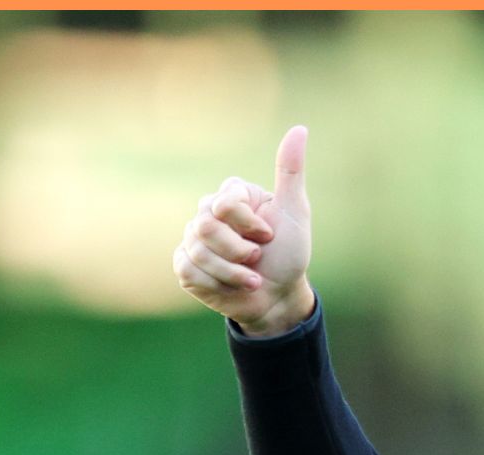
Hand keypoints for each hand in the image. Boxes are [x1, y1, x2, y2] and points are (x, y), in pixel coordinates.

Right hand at [173, 125, 314, 336]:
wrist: (278, 296)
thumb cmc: (289, 254)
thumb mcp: (295, 212)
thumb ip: (291, 172)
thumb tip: (299, 128)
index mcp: (232, 196)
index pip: (224, 203)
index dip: (249, 225)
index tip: (269, 236)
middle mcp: (208, 213)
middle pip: (204, 227)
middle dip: (238, 251)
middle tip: (257, 258)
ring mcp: (192, 239)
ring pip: (197, 251)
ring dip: (233, 272)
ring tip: (251, 278)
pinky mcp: (184, 265)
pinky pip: (188, 271)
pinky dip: (218, 284)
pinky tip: (231, 286)